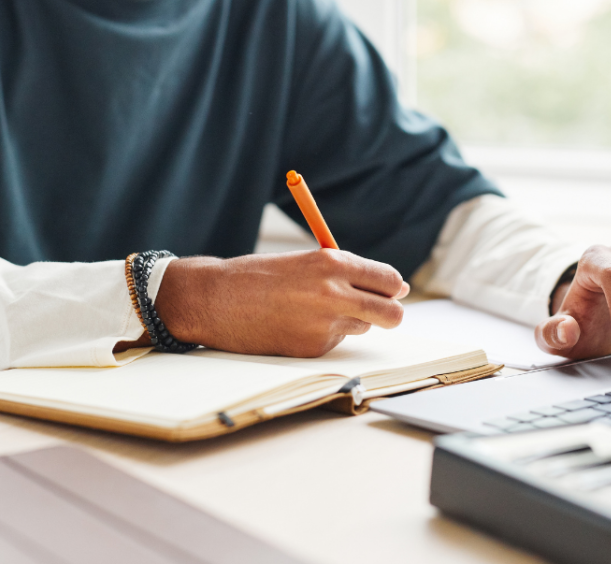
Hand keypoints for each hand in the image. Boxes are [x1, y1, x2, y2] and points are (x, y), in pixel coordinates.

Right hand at [148, 249, 409, 357]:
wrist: (216, 300)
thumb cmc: (260, 276)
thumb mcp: (306, 261)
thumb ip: (345, 272)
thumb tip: (393, 288)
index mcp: (333, 263)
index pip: (389, 279)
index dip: (394, 287)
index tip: (393, 290)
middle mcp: (334, 293)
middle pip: (392, 313)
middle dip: (392, 314)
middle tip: (383, 312)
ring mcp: (324, 324)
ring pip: (362, 326)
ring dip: (350, 320)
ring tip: (311, 309)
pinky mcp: (313, 349)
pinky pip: (334, 341)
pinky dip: (323, 334)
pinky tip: (294, 324)